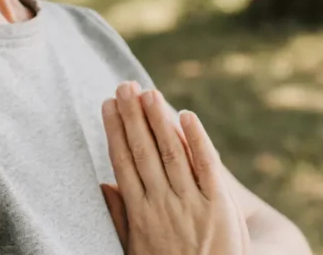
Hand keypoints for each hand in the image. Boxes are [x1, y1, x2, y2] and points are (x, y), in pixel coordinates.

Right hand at [101, 82, 250, 254]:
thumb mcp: (135, 250)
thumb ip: (119, 217)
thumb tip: (103, 184)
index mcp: (140, 214)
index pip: (123, 162)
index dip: (115, 130)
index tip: (108, 104)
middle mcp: (163, 205)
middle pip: (144, 151)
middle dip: (133, 116)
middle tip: (124, 85)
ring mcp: (192, 205)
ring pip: (171, 153)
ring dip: (158, 120)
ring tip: (148, 92)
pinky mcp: (220, 208)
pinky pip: (208, 167)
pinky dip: (197, 140)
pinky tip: (186, 116)